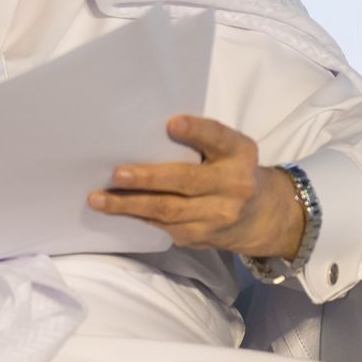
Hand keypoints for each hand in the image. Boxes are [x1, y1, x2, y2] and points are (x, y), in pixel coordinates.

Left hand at [87, 115, 303, 257]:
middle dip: (149, 178)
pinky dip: (137, 218)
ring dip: (130, 205)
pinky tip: (115, 211)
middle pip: (187, 181)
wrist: (262, 216)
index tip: (171, 124)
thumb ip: (201, 140)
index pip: (218, 138)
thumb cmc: (231, 170)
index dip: (196, 131)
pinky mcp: (201, 237)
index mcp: (239, 153)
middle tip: (117, 174)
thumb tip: (145, 131)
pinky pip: (164, 227)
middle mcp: (233, 185)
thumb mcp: (229, 149)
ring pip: (169, 211)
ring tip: (99, 198)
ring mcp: (218, 216)